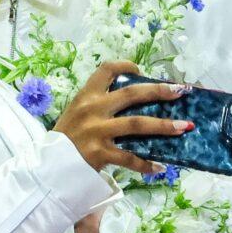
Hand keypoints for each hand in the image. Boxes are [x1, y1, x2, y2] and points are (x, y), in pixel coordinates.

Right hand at [55, 60, 190, 179]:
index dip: (126, 65)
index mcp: (86, 96)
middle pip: (132, 94)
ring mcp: (97, 132)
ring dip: (163, 125)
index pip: (107, 70)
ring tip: (183, 127)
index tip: (140, 70)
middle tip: (180, 91)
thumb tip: (131, 102)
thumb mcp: (75, 113)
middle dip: (159, 91)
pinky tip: (159, 167)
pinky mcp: (100, 153)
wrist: (47, 166)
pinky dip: (146, 164)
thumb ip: (97, 105)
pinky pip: (129, 158)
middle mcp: (93, 110)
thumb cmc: (64, 139)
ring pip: (137, 124)